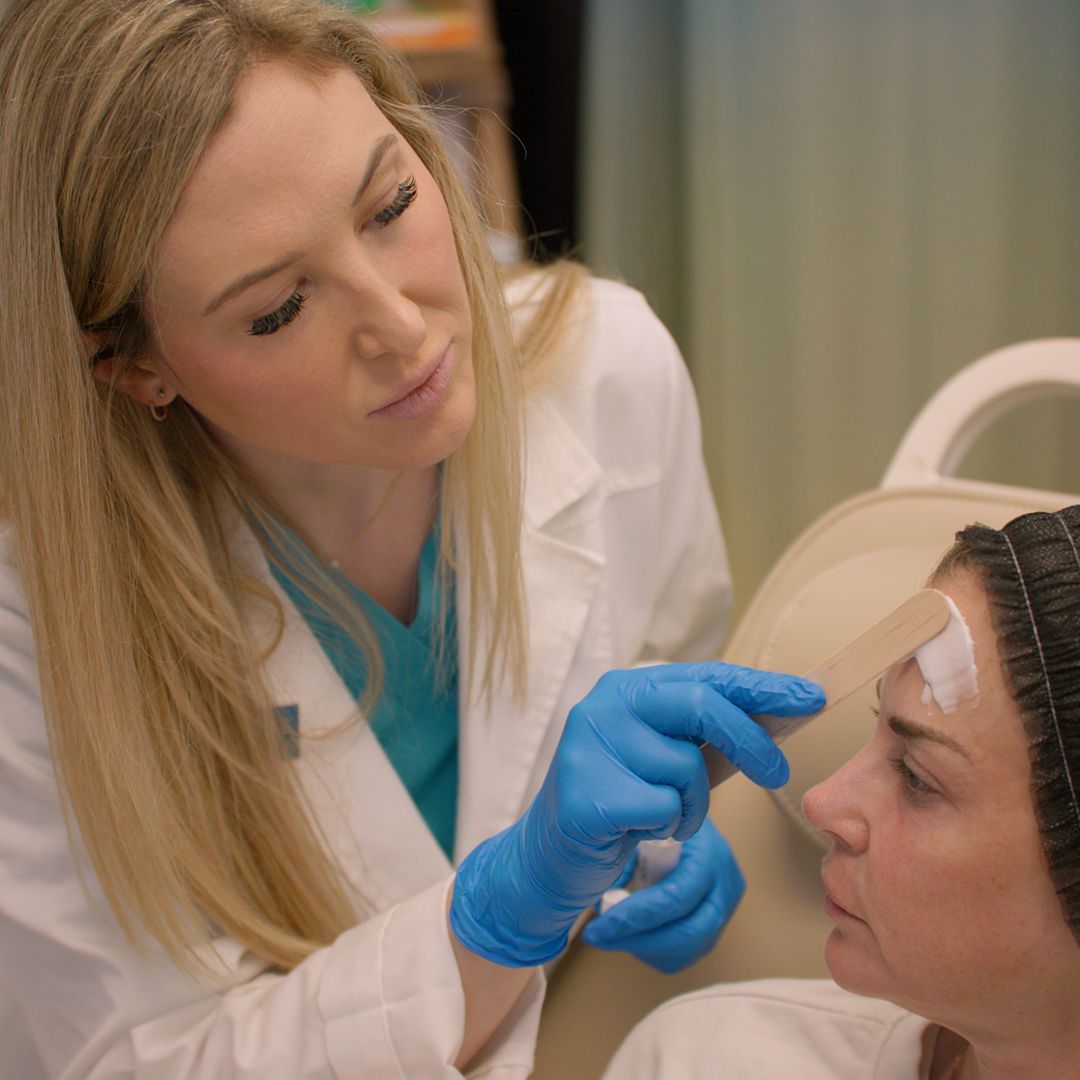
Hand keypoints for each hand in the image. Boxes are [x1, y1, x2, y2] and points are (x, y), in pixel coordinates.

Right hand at [450, 662, 823, 966]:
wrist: (551, 857)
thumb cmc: (625, 801)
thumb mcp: (671, 758)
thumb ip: (713, 735)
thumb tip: (786, 714)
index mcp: (628, 688)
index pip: (707, 676)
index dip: (763, 687)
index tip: (811, 696)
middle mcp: (605, 705)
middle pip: (700, 705)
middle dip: (750, 741)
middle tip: (778, 774)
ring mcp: (590, 746)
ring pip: (686, 769)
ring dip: (693, 807)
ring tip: (663, 816)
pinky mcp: (586, 793)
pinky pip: (663, 809)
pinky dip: (665, 828)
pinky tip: (636, 831)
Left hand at [582, 817, 742, 972]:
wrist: (688, 818)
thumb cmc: (659, 819)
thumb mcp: (644, 826)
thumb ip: (626, 854)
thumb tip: (601, 898)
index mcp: (710, 854)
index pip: (676, 897)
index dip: (636, 917)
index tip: (599, 924)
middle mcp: (727, 885)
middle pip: (689, 933)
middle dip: (638, 940)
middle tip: (597, 937)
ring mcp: (727, 908)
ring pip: (688, 948)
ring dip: (644, 947)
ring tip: (609, 934)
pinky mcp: (717, 924)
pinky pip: (687, 952)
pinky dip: (655, 950)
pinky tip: (630, 934)